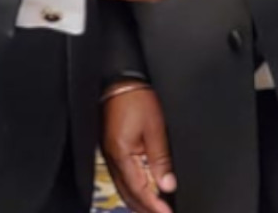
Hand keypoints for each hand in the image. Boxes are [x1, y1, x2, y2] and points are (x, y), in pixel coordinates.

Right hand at [102, 83, 174, 212]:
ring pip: (123, 187)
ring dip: (138, 201)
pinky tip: (142, 190)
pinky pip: (121, 175)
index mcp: (121, 153)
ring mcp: (109, 152)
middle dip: (145, 209)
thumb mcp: (155, 127)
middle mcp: (112, 157)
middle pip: (128, 194)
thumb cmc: (136, 96)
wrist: (120, 77)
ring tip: (154, 209)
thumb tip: (167, 185)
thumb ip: (160, 159)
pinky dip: (132, 188)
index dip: (154, 206)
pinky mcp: (111, 146)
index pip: (139, 190)